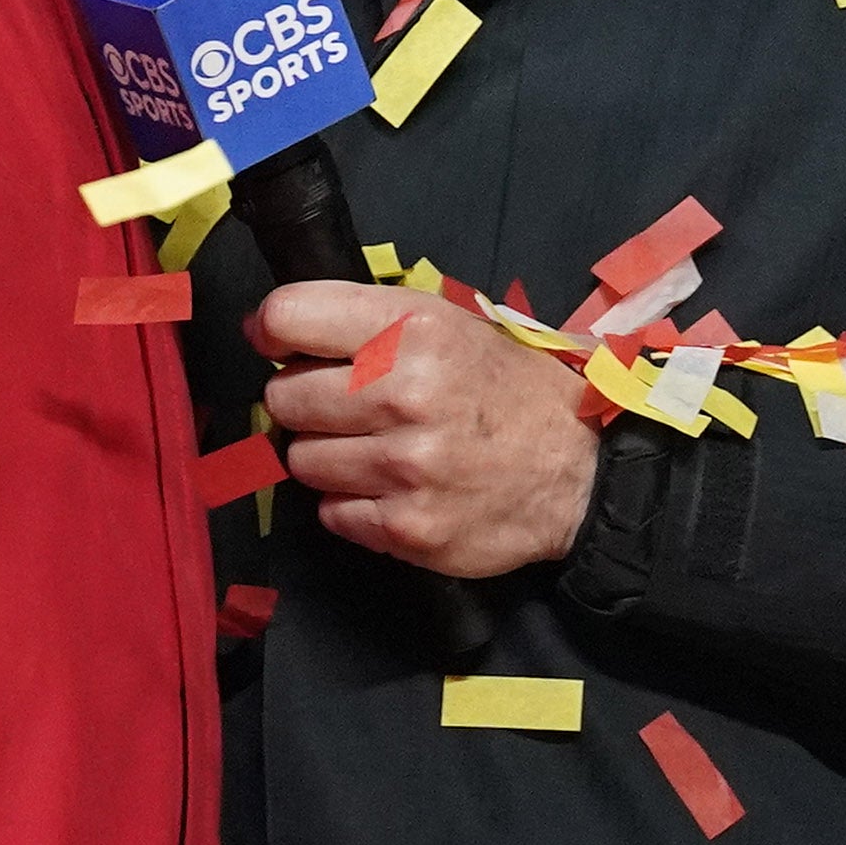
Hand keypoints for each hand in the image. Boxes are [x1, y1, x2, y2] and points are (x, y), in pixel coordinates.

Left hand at [257, 284, 598, 579]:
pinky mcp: (407, 527)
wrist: (580, 470)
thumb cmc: (505, 388)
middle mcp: (402, 392)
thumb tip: (265, 327)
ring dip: (327, 456)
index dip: (272, 331)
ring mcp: (404, 465)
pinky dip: (352, 505)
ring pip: (301, 460)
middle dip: (304, 402)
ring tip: (376, 449)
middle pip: (283, 398)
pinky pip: (332, 513)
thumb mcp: (450, 323)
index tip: (279, 346)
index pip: (287, 317)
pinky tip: (391, 488)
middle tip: (345, 406)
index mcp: (412, 328)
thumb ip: (365, 320)